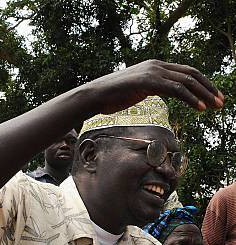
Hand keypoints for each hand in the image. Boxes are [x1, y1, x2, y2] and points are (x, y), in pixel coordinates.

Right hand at [85, 60, 223, 114]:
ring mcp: (153, 72)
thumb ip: (150, 88)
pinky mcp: (148, 81)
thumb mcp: (136, 90)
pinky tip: (200, 108)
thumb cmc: (112, 97)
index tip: (212, 97)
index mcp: (155, 66)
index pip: (186, 72)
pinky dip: (191, 98)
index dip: (202, 84)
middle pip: (191, 74)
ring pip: (187, 81)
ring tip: (214, 106)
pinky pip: (176, 89)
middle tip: (221, 102)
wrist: (94, 96)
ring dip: (204, 94)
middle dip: (209, 88)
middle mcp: (156, 65)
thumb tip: (158, 94)